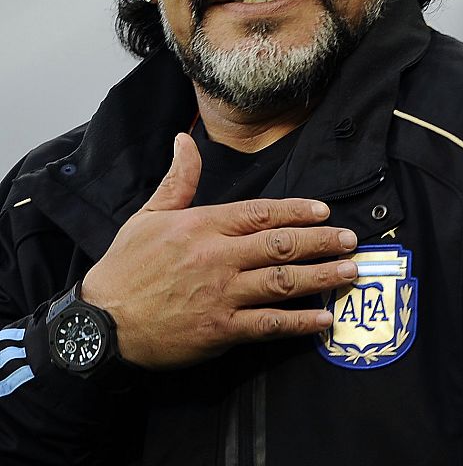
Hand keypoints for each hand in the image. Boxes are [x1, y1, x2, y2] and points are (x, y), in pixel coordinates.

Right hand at [81, 133, 357, 368]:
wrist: (104, 321)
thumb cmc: (127, 266)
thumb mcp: (149, 214)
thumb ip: (178, 179)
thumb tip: (185, 139)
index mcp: (202, 225)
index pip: (260, 212)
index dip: (296, 211)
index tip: (323, 211)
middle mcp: (218, 256)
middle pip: (280, 244)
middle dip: (321, 241)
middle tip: (351, 239)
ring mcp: (222, 294)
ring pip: (282, 281)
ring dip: (321, 276)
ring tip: (350, 271)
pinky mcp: (221, 330)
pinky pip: (268, 325)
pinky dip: (299, 322)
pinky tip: (324, 318)